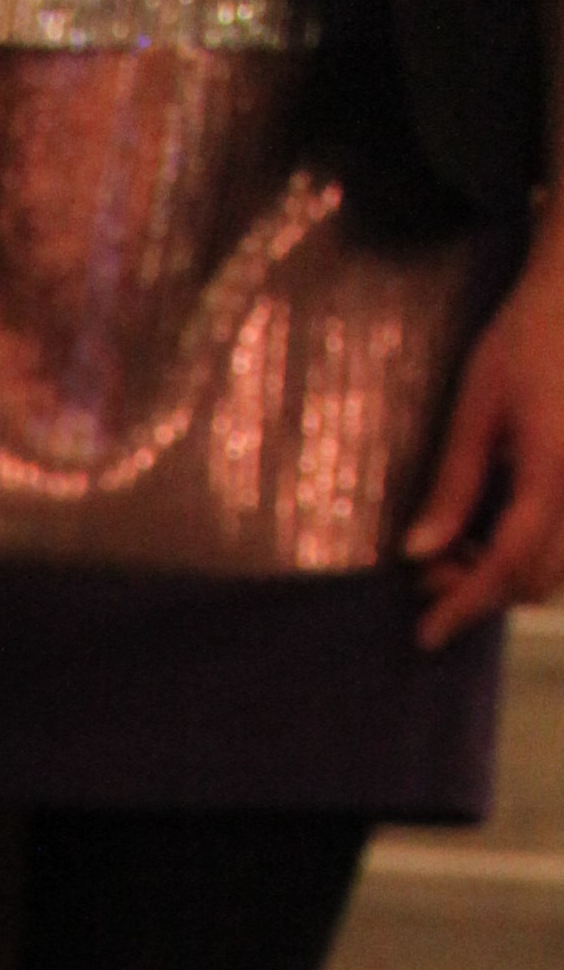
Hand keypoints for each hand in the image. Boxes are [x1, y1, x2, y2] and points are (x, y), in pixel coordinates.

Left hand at [403, 239, 563, 648]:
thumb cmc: (528, 335)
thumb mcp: (478, 404)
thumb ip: (454, 481)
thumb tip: (420, 551)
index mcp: (555, 467)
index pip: (508, 562)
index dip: (465, 603)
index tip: (427, 634)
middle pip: (538, 578)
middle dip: (482, 591)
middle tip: (432, 572)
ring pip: (557, 566)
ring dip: (506, 574)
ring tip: (458, 549)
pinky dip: (528, 550)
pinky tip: (492, 528)